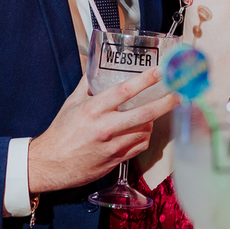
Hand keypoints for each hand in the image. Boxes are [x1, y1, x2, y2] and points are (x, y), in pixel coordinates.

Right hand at [27, 67, 179, 191]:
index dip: (145, 80)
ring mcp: (112, 146)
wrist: (50, 164)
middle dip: (165, 103)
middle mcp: (105, 127)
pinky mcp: (116, 160)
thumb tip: (95, 65)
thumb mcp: (71, 103)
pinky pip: (139, 146)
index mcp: (93, 110)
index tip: (160, 72)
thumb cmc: (61, 132)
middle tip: (179, 94)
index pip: (124, 91)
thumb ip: (87, 84)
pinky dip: (144, 137)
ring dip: (153, 121)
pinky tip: (142, 131)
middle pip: (144, 113)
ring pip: (145, 131)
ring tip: (154, 112)